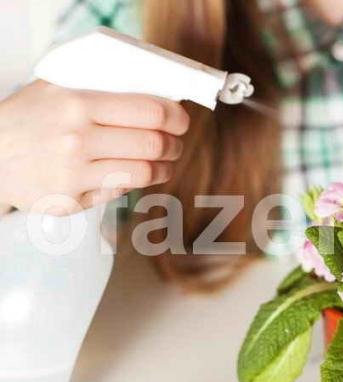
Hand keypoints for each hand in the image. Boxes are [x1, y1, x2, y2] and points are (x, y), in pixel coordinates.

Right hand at [0, 81, 189, 213]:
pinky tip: (132, 175)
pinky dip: (133, 182)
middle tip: (176, 144)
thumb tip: (158, 95)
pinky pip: (119, 192)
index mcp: (77, 103)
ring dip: (164, 168)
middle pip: (154, 144)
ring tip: (164, 163)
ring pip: (144, 173)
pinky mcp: (70, 200)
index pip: (150, 112)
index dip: (176, 118)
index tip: (181, 121)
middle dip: (174, 145)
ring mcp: (73, 173)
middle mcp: (77, 139)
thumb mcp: (58, 88)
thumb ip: (102, 88)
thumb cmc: (29, 118)